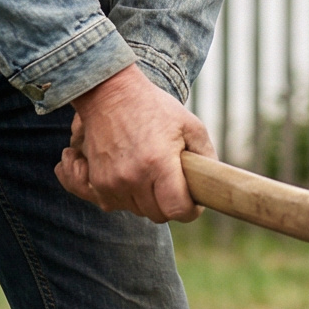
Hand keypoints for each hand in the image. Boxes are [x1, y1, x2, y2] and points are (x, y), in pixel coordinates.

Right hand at [55, 63, 211, 218]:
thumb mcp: (190, 125)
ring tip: (150, 172)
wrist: (110, 93)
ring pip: (136, 211)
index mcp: (159, 163)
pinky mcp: (96, 181)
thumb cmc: (154, 108)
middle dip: (169, 203)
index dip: (190, 210)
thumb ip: (206, 156)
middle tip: (172, 181)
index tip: (193, 201)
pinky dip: (124, 197)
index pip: (177, 210)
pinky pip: (113, 205)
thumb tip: (213, 183)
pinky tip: (130, 177)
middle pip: (158, 215)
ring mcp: (111, 182)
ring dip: (146, 200)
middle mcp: (133, 177)